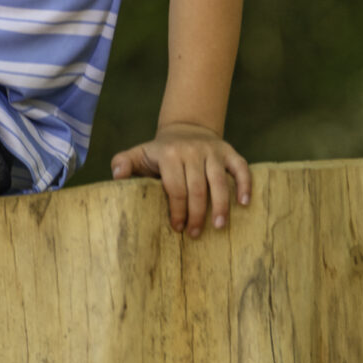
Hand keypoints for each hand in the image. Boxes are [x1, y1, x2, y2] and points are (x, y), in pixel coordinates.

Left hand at [111, 125, 251, 236]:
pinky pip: (241, 168)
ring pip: (219, 182)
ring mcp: (213, 151)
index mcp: (169, 155)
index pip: (175, 188)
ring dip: (220, 206)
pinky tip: (244, 204)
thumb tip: (117, 176)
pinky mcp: (229, 151)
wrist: (185, 128)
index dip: (176, 210)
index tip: (177, 228)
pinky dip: (245, 185)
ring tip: (219, 226)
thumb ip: (123, 164)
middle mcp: (192, 151)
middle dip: (196, 214)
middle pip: (197, 189)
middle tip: (195, 234)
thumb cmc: (160, 151)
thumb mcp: (138, 154)